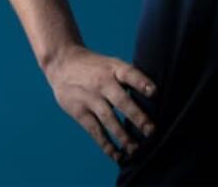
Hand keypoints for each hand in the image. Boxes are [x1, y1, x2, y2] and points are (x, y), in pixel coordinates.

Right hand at [44, 45, 158, 163]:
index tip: (154, 92)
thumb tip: (154, 96)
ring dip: (122, 135)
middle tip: (151, 131)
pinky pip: (94, 130)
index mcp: (114, 68)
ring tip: (135, 149)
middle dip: (137, 116)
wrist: (63, 63)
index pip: (129, 74)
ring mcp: (90, 98)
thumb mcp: (112, 64)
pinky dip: (105, 144)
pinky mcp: (79, 111)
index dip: (141, 82)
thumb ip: (129, 78)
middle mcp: (103, 82)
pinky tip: (116, 154)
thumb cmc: (96, 67)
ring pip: (108, 118)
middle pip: (121, 100)